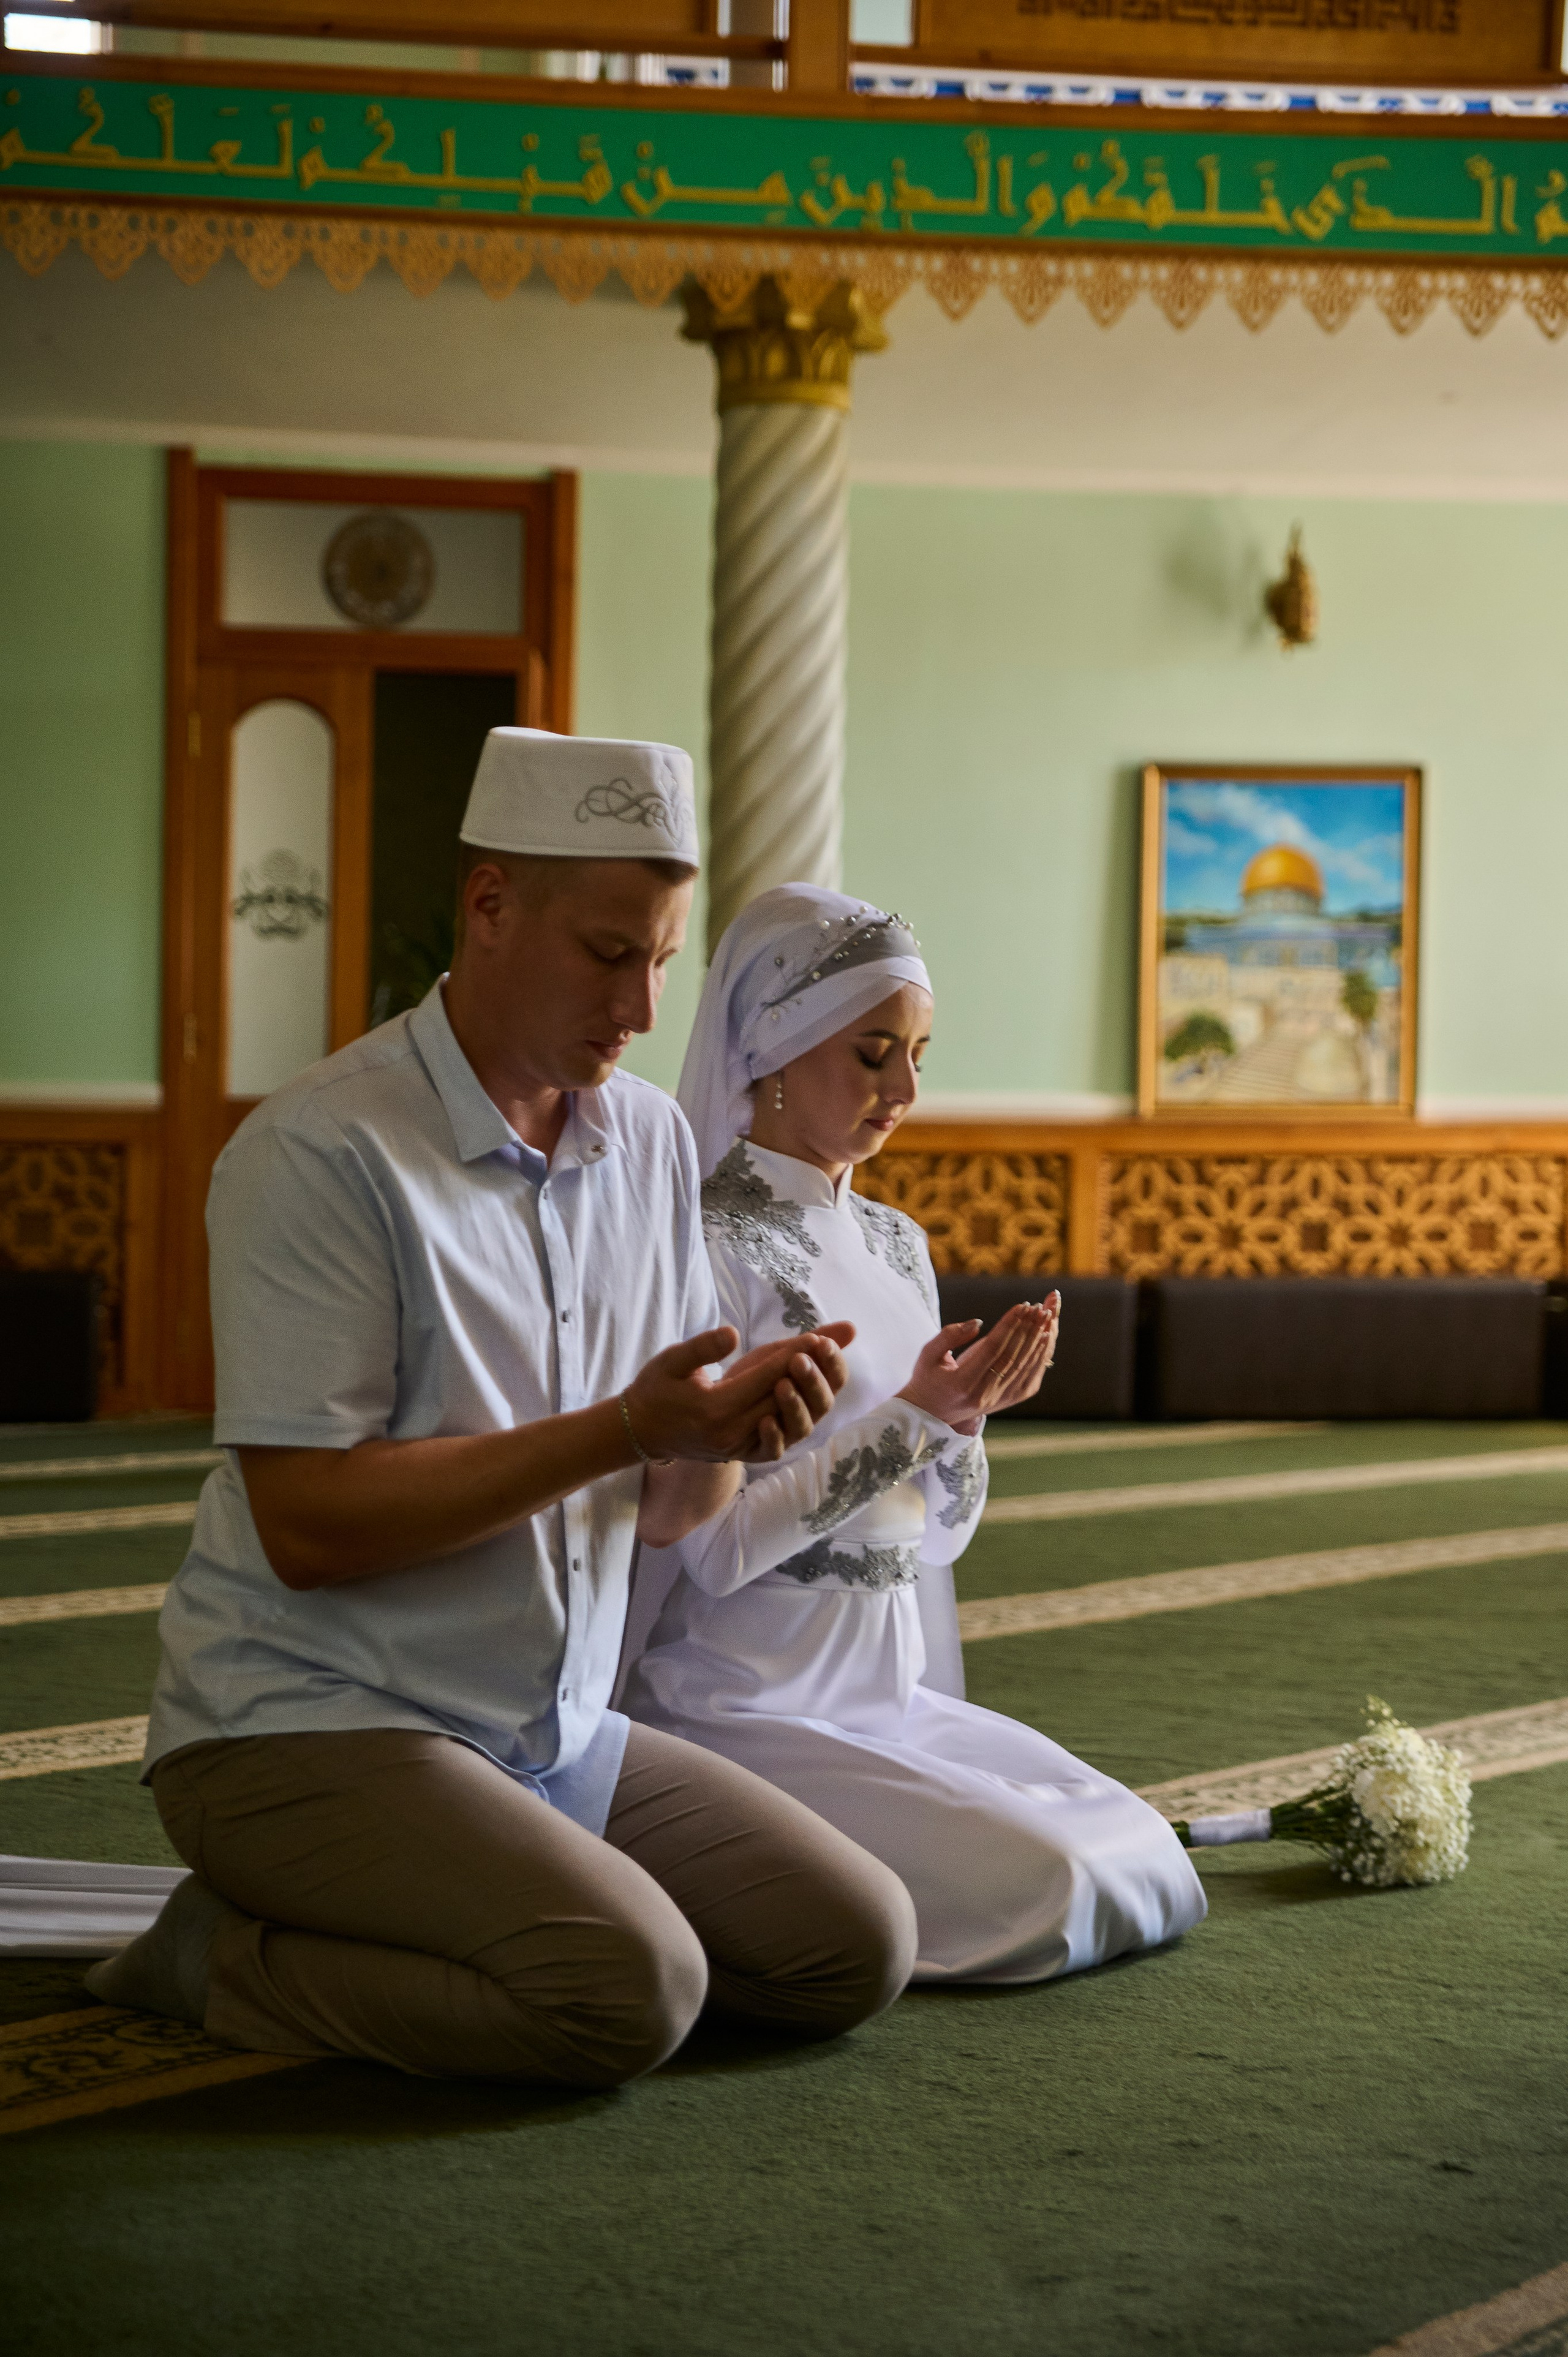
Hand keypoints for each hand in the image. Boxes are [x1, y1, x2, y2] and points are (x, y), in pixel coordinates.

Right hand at [623, 1321, 854, 1465]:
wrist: (642, 1431)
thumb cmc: (656, 1389)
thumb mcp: (672, 1360)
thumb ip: (703, 1347)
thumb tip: (733, 1334)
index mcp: (715, 1408)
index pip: (767, 1377)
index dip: (794, 1355)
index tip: (816, 1336)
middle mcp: (732, 1433)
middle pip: (783, 1398)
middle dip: (808, 1371)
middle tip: (828, 1345)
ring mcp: (739, 1448)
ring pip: (788, 1424)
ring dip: (808, 1397)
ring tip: (821, 1369)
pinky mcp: (743, 1455)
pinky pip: (779, 1443)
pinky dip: (795, 1422)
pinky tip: (805, 1400)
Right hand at [898, 1295, 1059, 1435]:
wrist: (931, 1413)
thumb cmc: (927, 1378)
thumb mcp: (928, 1354)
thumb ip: (949, 1336)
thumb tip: (978, 1322)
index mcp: (962, 1381)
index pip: (992, 1348)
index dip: (1009, 1326)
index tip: (1022, 1305)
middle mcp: (982, 1393)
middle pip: (1011, 1356)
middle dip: (1027, 1329)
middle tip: (1039, 1307)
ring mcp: (996, 1399)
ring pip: (1022, 1366)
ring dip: (1036, 1340)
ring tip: (1046, 1317)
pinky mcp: (1005, 1401)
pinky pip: (1027, 1377)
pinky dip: (1038, 1357)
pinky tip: (1045, 1338)